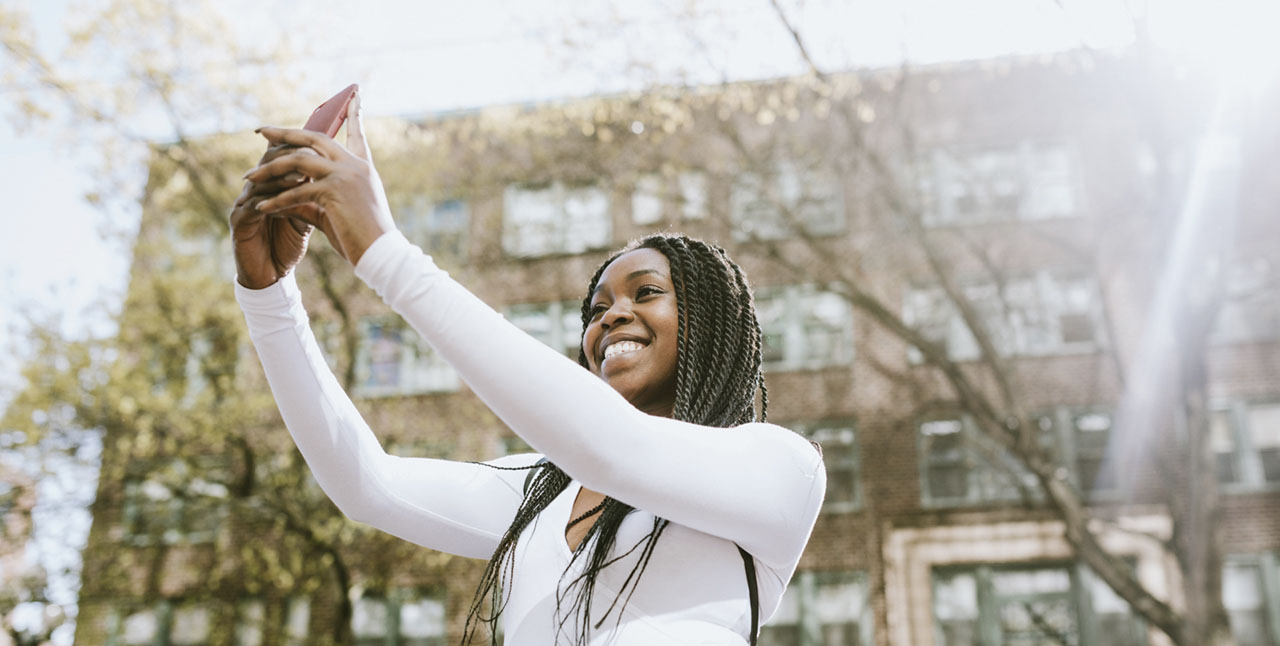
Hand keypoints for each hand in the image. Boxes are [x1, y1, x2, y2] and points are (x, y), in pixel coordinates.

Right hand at [229, 144, 323, 289]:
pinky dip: (270, 201)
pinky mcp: (238, 220)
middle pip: (269, 159)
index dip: (301, 147)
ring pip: (261, 180)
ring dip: (282, 177)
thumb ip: (315, 195)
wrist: (270, 277)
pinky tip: (285, 199)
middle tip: (313, 154)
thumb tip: (340, 174)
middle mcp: (255, 188)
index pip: (283, 154)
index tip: (326, 145)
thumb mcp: (306, 217)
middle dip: (291, 155)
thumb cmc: (287, 246)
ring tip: (303, 176)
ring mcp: (244, 203)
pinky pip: (252, 205)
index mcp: (271, 184)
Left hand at [244, 92, 395, 266]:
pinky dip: (276, 200)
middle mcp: (354, 165)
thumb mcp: (337, 212)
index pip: (357, 133)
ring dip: (270, 169)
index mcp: (362, 167)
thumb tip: (285, 197)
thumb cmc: (363, 238)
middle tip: (261, 131)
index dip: (354, 114)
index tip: (355, 95)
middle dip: (285, 133)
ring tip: (249, 178)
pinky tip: (261, 208)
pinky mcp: (334, 191)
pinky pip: (296, 191)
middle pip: (315, 137)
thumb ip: (314, 199)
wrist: (382, 254)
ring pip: (299, 160)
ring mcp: (345, 175)